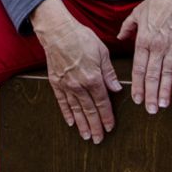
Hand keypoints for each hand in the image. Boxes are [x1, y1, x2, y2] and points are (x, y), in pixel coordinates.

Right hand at [31, 0, 121, 142]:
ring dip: (82, 124)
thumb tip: (116, 88)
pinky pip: (62, 102)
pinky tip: (70, 122)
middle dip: (95, 126)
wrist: (57, 31)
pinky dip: (66, 113)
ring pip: (76, 110)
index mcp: (93, 78)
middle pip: (89, 110)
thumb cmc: (81, 37)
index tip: (110, 127)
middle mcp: (79, 85)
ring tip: (86, 136)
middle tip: (99, 139)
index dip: (107, 117)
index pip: (102, 103)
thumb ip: (109, 72)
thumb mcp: (102, 52)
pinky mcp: (56, 82)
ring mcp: (66, 85)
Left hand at [117, 0, 171, 113]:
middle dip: (150, 94)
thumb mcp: (136, 13)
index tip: (136, 99)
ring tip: (163, 105)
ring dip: (164, 90)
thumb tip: (119, 37)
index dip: (137, 85)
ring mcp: (170, 45)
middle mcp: (154, 45)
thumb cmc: (156, 3)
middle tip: (150, 110)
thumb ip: (127, 28)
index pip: (138, 68)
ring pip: (165, 72)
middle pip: (151, 74)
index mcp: (142, 40)